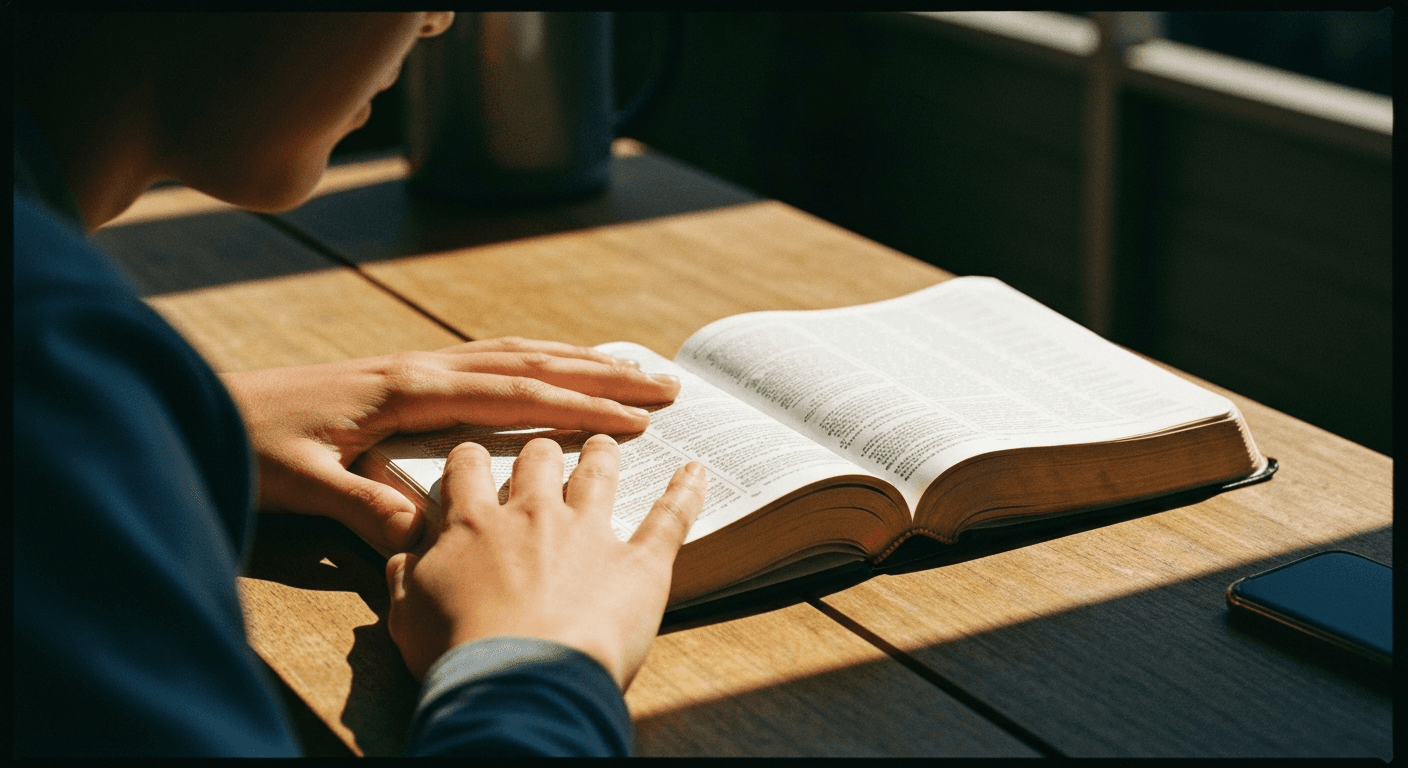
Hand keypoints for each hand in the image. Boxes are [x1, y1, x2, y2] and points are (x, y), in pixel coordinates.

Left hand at [220, 338, 679, 554]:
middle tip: (664, 382)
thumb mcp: (298, 483)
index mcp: (408, 391)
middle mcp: (421, 367)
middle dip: (601, 372)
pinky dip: (535, 359)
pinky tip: (550, 369)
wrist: (204, 403)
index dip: (578, 406)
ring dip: (576, 358)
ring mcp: (414, 365)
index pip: (513, 395)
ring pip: (513, 352)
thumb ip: (363, 504)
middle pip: (530, 360)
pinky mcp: (404, 374)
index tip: (635, 419)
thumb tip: (427, 531)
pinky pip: (488, 358)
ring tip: (630, 368)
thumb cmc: (249, 442)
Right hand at [385, 435, 706, 686]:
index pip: (469, 466)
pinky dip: (686, 491)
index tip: (476, 458)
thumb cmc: (457, 654)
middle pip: (539, 456)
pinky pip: (670, 516)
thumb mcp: (406, 616)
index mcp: (474, 523)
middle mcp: (533, 514)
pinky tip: (697, 470)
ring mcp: (590, 533)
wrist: (519, 682)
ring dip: (603, 453)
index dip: (472, 458)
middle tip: (549, 449)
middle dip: (543, 448)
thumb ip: (405, 577)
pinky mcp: (640, 563)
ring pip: (599, 473)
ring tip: (609, 440)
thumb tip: (401, 557)